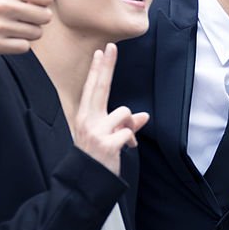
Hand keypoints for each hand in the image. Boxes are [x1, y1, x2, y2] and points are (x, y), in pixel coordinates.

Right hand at [0, 0, 53, 54]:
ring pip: (36, 33)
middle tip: (20, 16)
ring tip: (12, 26)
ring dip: (28, 32)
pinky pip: (24, 47)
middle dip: (36, 18)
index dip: (41, 1)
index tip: (28, 1)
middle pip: (45, 17)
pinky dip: (18, 45)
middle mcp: (1, 5)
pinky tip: (5, 37)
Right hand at [73, 44, 149, 176]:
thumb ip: (123, 125)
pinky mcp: (106, 142)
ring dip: (129, 126)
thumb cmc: (96, 158)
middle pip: (100, 87)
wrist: (84, 183)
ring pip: (125, 112)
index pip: (92, 88)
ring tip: (122, 140)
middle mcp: (87, 120)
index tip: (102, 51)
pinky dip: (130, 140)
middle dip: (106, 66)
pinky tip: (123, 149)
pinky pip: (129, 132)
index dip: (98, 69)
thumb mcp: (106, 138)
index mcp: (85, 117)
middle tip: (110, 47)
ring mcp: (95, 131)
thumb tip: (144, 117)